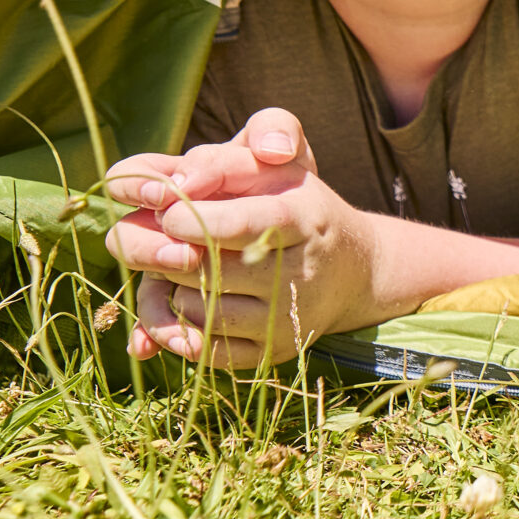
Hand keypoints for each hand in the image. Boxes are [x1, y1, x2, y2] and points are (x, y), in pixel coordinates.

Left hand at [102, 109, 375, 369]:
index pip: (236, 225)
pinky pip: (206, 351)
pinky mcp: (274, 352)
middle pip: (206, 271)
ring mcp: (286, 318)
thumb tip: (165, 191)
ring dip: (171, 291)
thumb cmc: (299, 207)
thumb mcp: (274, 170)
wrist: (354, 270)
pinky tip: (186, 301)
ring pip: (199, 312)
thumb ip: (220, 166)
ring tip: (178, 270)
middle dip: (168, 254)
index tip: (168, 215)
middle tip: (164, 242)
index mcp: (303, 219)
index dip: (188, 221)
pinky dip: (180, 328)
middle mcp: (300, 274)